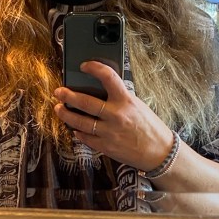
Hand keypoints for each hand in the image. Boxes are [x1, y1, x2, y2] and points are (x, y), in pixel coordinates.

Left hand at [53, 60, 172, 171]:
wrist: (159, 152)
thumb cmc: (150, 127)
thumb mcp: (137, 106)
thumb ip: (119, 98)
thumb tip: (99, 91)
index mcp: (126, 101)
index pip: (108, 77)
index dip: (94, 68)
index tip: (84, 66)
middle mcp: (116, 115)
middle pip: (85, 102)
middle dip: (68, 95)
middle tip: (59, 91)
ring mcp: (109, 132)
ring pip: (80, 122)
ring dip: (66, 114)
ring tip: (59, 109)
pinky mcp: (106, 146)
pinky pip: (85, 138)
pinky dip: (78, 132)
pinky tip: (75, 128)